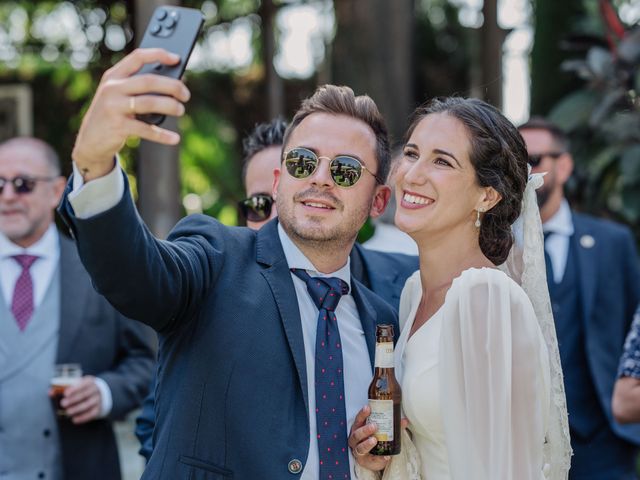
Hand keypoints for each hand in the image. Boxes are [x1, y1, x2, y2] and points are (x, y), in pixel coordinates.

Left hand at [51, 375, 102, 423]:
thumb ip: (62, 388)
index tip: (65, 393)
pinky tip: (75, 419)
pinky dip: (83, 417)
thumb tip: (51, 392)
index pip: (83, 384)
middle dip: (73, 400)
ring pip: (88, 404)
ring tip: (68, 412)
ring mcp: (98, 399)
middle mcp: (95, 389)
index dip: (74, 389)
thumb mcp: (76, 384)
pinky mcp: (98, 408)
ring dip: (77, 409)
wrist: (99, 393)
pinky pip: (92, 413)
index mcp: (89, 381)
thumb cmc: (83, 389)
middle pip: (85, 394)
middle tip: (63, 404)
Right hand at [72, 48, 190, 180]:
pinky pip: (146, 129)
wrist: (90, 141)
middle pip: (149, 81)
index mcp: (113, 76)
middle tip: (186, 94)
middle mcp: (112, 88)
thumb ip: (140, 88)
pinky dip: (162, 135)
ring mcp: (113, 106)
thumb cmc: (113, 115)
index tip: (176, 59)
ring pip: (149, 102)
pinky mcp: (117, 126)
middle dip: (172, 86)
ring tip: (181, 110)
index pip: (137, 57)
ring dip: (170, 106)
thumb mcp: (119, 96)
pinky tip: (175, 138)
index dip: (158, 54)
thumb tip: (177, 83)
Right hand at [348, 405, 390, 470]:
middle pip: (357, 434)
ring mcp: (359, 451)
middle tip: (374, 426)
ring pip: (360, 447)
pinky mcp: (365, 461)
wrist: (372, 458)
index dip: (362, 414)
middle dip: (365, 429)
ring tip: (375, 440)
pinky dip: (380, 458)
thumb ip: (391, 426)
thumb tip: (404, 421)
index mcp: (358, 428)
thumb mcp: (379, 431)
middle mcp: (355, 439)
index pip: (358, 420)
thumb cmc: (373, 440)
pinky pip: (372, 460)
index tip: (368, 408)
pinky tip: (386, 456)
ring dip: (367, 443)